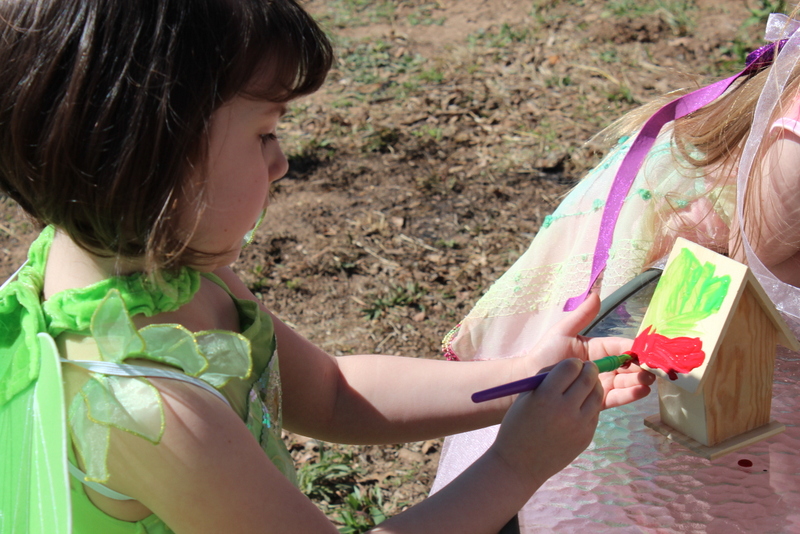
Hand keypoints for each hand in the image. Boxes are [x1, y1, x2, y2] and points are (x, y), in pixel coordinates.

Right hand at [491, 358, 602, 489]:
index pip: (570, 367)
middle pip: (588, 379)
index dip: (573, 363)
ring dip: (594, 385)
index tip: (573, 364)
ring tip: (587, 385)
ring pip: (597, 395)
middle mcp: (565, 410)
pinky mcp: (586, 437)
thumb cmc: (518, 426)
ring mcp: (578, 425)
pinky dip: (591, 405)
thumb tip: (570, 365)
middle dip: (589, 370)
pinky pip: (595, 413)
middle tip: (587, 368)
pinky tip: (581, 406)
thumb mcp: (525, 397)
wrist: (519, 465)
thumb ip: (546, 379)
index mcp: (545, 397)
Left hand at [518, 293, 653, 409]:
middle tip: (652, 370)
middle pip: (628, 366)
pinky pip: (617, 397)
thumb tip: (596, 294)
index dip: (634, 350)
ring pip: (626, 382)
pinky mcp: (598, 400)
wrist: (530, 380)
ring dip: (639, 381)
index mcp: (597, 349)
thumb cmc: (545, 354)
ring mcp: (602, 383)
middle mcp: (602, 367)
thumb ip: (582, 316)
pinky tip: (640, 391)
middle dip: (641, 367)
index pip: (620, 348)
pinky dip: (630, 395)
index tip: (646, 352)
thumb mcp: (563, 332)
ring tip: (648, 381)